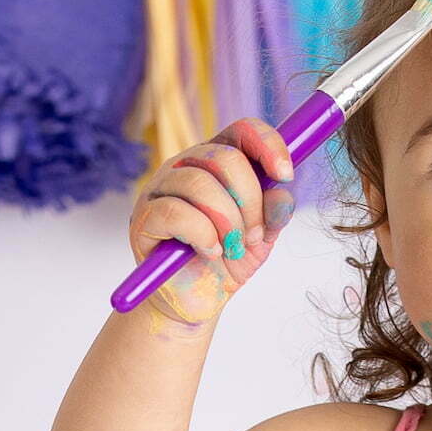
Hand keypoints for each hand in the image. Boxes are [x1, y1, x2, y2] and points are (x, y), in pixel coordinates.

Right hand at [128, 119, 297, 332]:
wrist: (196, 300)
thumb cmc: (227, 260)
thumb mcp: (262, 235)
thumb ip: (275, 211)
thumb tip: (281, 192)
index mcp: (218, 161)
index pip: (243, 130)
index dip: (268, 145)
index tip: (286, 175)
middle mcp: (187, 165)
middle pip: (225, 158)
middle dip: (250, 201)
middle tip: (253, 235)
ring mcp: (161, 188)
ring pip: (201, 184)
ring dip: (229, 223)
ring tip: (232, 248)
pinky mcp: (145, 217)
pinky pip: (177, 213)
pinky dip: (203, 235)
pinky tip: (209, 251)